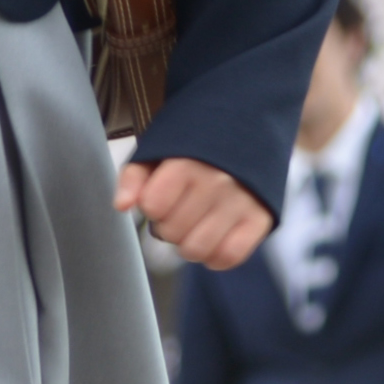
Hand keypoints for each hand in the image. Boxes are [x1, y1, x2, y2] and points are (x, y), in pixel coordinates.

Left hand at [118, 156, 270, 268]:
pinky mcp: (260, 218)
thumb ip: (134, 176)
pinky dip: (216, 256)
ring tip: (194, 226)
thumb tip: (122, 205)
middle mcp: (216, 182)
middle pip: (173, 232)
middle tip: (179, 211)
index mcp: (187, 163)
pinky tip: (213, 239)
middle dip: (169, 226)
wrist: (245, 126)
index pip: (153, 207)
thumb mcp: (158, 149)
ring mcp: (240, 202)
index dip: (151, 207)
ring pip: (199, 249)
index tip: (160, 196)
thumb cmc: (195, 145)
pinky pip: (230, 256)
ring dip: (189, 245)